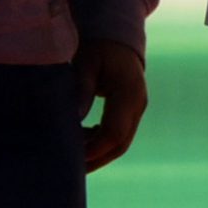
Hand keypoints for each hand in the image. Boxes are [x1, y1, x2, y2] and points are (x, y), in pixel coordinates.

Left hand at [79, 40, 147, 169]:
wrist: (119, 38)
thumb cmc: (100, 48)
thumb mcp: (87, 62)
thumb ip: (82, 89)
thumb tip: (75, 119)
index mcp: (129, 93)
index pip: (114, 132)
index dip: (94, 148)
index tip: (72, 158)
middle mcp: (138, 105)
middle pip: (119, 144)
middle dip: (95, 159)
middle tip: (69, 169)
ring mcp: (137, 110)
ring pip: (120, 143)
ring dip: (98, 153)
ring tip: (72, 158)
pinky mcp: (131, 112)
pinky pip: (119, 135)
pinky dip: (100, 143)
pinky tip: (82, 141)